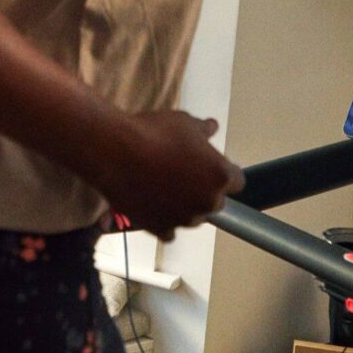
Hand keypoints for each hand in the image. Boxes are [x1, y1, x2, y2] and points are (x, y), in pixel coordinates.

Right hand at [95, 110, 244, 240]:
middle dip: (204, 189)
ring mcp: (184, 219)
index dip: (223, 170)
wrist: (115, 152)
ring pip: (192, 216)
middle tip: (183, 173)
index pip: (237, 181)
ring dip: (184, 205)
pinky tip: (153, 203)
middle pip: (215, 200)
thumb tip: (212, 127)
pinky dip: (164, 220)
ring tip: (163, 186)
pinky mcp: (160, 230)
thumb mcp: (185, 122)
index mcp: (220, 176)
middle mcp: (207, 202)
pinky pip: (170, 230)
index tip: (209, 163)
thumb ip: (203, 129)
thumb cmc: (155, 132)